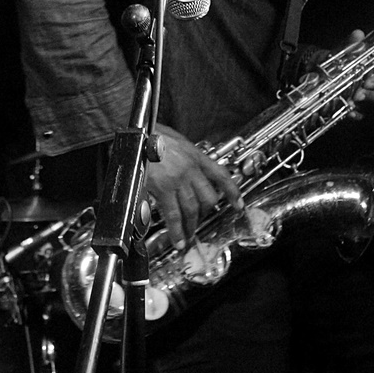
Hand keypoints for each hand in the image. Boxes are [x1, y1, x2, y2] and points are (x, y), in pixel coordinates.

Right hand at [145, 124, 242, 250]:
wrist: (135, 134)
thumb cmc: (151, 134)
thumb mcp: (176, 140)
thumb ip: (185, 156)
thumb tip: (188, 168)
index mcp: (195, 155)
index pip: (221, 176)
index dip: (232, 192)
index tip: (238, 203)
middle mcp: (190, 169)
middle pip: (208, 198)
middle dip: (205, 213)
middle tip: (200, 222)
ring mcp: (178, 180)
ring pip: (192, 209)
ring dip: (192, 226)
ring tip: (188, 236)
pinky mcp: (163, 188)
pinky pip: (173, 214)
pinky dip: (177, 230)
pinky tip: (178, 239)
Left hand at [344, 30, 373, 119]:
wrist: (321, 71)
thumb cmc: (340, 61)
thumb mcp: (344, 51)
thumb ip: (352, 44)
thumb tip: (358, 34)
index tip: (369, 79)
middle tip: (361, 90)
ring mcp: (366, 100)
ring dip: (365, 102)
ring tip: (353, 98)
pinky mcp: (356, 109)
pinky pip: (360, 115)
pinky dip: (355, 114)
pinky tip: (348, 111)